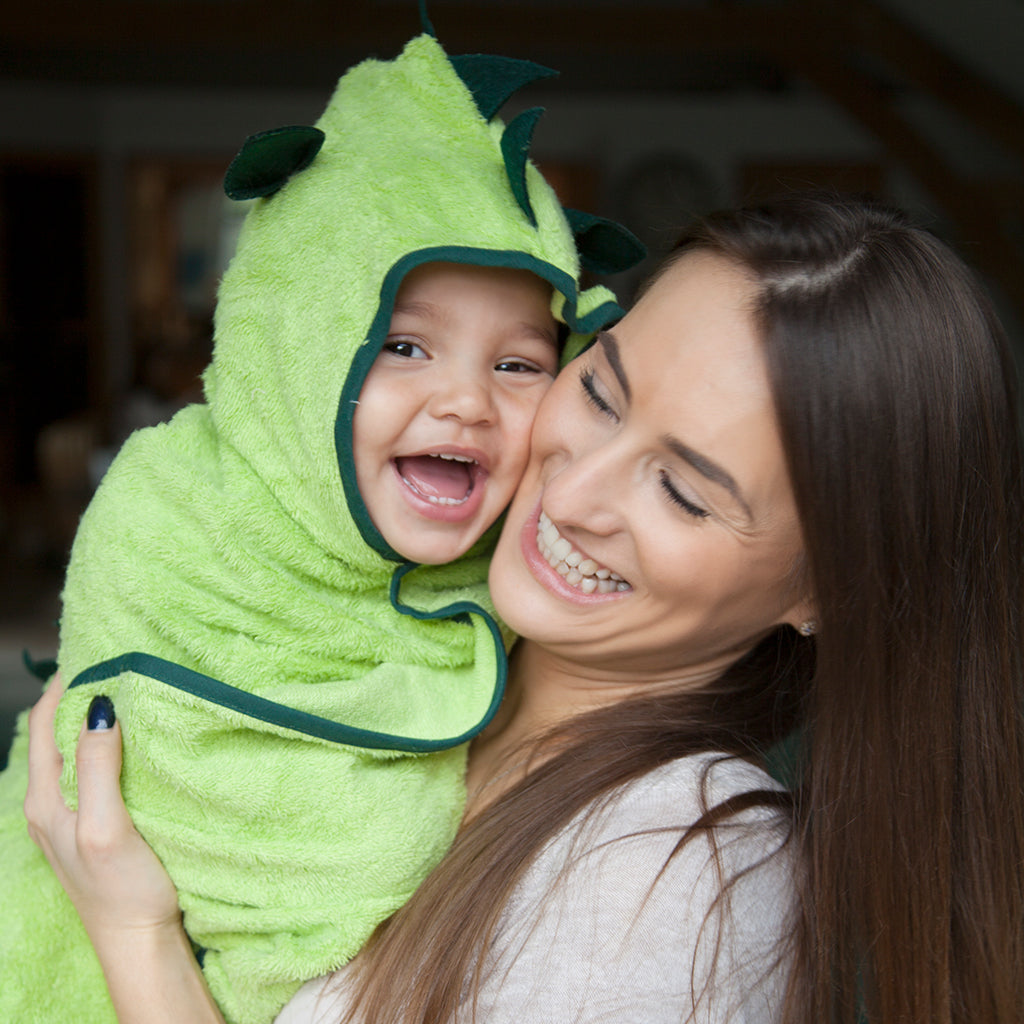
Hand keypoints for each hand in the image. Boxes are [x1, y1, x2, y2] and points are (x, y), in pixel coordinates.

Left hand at [24, 676, 226, 1022]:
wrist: (138, 943)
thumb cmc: (123, 888)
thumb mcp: (107, 824)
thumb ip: (98, 765)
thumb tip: (98, 705)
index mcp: (45, 799)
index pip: (45, 724)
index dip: (64, 686)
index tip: (94, 652)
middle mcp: (49, 804)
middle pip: (54, 735)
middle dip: (76, 696)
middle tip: (112, 663)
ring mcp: (69, 818)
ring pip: (72, 752)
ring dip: (91, 720)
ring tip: (122, 691)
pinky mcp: (93, 827)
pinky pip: (90, 771)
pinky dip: (104, 745)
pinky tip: (129, 742)